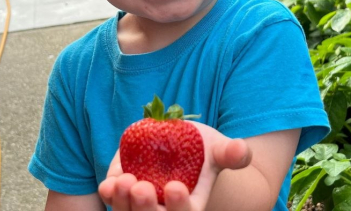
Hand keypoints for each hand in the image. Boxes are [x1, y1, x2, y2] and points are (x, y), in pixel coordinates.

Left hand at [98, 122, 251, 210]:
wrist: (175, 145)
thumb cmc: (201, 150)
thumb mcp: (217, 149)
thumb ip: (231, 153)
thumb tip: (241, 149)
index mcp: (191, 206)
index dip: (179, 205)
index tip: (174, 187)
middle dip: (146, 208)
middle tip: (140, 188)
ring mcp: (141, 206)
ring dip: (123, 202)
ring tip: (121, 182)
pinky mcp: (123, 195)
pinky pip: (114, 202)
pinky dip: (110, 196)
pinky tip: (109, 184)